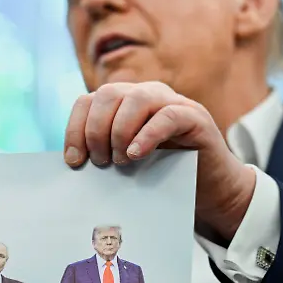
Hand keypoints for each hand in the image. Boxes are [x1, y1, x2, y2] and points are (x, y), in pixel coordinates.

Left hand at [64, 81, 256, 239]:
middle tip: (100, 162)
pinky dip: (147, 134)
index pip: (89, 101)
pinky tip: (137, 155)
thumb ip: (104, 154)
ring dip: (120, 131)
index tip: (74, 160)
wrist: (211, 189)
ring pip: (136, 99)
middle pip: (108, 94)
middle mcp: (147, 95)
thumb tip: (72, 164)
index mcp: (125, 103)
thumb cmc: (165, 176)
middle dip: (96, 130)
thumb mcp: (128, 163)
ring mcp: (173, 102)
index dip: (75, 128)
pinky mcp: (195, 118)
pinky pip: (168, 115)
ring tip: (121, 161)